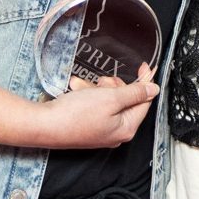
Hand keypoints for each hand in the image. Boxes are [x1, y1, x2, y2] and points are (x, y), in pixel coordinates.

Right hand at [39, 78, 158, 149]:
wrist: (45, 125)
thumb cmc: (76, 115)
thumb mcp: (111, 99)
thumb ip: (135, 93)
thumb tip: (154, 89)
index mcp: (126, 128)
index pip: (144, 101)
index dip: (145, 82)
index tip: (145, 67)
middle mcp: (115, 132)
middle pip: (125, 99)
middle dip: (112, 86)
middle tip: (102, 82)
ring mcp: (101, 130)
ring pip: (107, 99)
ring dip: (96, 88)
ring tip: (82, 88)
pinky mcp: (87, 125)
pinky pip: (93, 104)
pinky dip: (86, 95)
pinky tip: (76, 92)